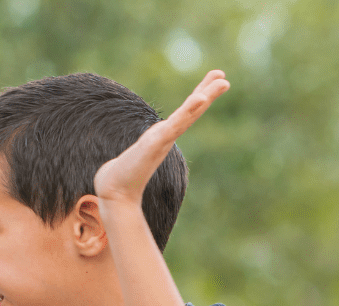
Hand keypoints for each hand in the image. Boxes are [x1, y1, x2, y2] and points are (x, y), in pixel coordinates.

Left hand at [94, 70, 229, 207]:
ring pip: (188, 115)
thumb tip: (126, 176)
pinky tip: (200, 98)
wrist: (114, 194)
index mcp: (160, 137)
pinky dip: (188, 111)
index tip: (212, 81)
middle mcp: (165, 137)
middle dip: (208, 93)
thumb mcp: (131, 162)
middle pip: (191, 111)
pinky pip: (175, 124)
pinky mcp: (155, 144)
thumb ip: (133, 165)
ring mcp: (162, 140)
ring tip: (223, 82)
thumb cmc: (120, 180)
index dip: (197, 98)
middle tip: (224, 78)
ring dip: (204, 97)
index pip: (182, 114)